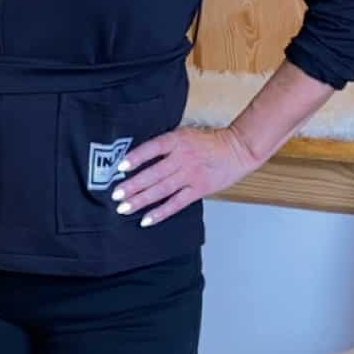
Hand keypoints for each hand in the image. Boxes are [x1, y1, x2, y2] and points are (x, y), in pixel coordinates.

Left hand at [110, 124, 257, 226]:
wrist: (238, 149)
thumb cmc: (210, 141)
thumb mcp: (185, 133)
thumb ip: (165, 144)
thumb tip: (139, 156)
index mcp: (177, 140)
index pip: (152, 148)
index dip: (136, 157)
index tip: (120, 166)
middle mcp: (182, 158)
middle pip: (153, 173)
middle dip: (133, 185)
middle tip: (116, 195)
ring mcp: (190, 175)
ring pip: (162, 190)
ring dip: (141, 200)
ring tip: (124, 208)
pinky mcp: (198, 189)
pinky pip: (176, 203)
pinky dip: (161, 213)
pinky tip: (146, 219)